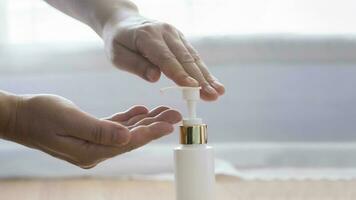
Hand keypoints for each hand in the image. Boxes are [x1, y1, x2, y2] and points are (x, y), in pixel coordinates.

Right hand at [4, 95, 180, 168]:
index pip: (128, 143)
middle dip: (154, 126)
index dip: (150, 133)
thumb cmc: (40, 115)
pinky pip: (115, 127)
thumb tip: (127, 138)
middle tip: (175, 114)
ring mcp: (93, 144)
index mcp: (90, 151)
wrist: (19, 116)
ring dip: (145, 122)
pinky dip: (129, 119)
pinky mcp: (90, 134)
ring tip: (164, 111)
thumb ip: (99, 130)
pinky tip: (140, 111)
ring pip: (126, 133)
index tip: (170, 124)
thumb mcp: (69, 120)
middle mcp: (95, 151)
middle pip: (132, 139)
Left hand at [102, 14, 224, 100]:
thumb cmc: (118, 41)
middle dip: (200, 79)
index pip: (166, 58)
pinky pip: (192, 55)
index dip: (180, 74)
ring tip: (219, 92)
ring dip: (206, 76)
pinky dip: (203, 70)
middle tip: (213, 95)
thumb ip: (136, 66)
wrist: (123, 21)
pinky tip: (212, 82)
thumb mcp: (118, 55)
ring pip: (193, 57)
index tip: (193, 88)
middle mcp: (165, 33)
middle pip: (185, 58)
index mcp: (147, 36)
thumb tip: (155, 78)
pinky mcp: (180, 39)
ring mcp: (175, 34)